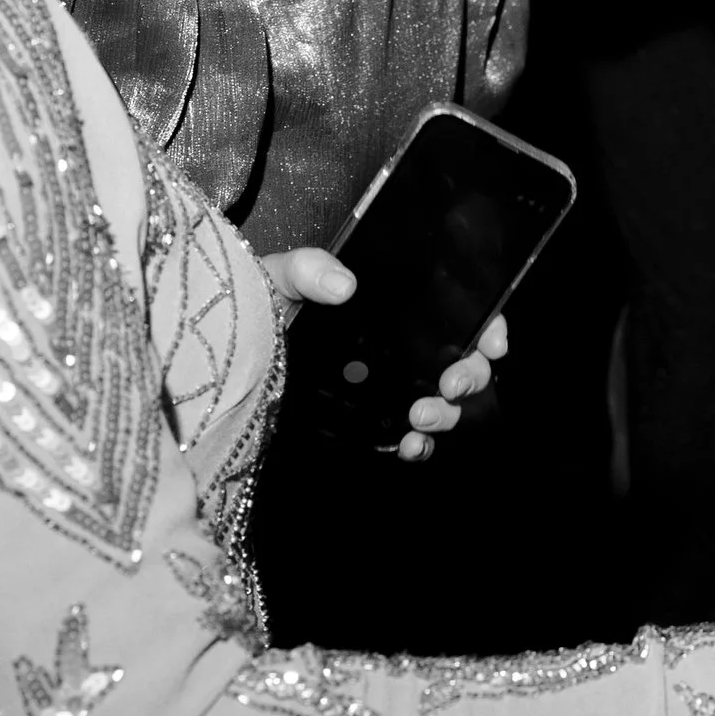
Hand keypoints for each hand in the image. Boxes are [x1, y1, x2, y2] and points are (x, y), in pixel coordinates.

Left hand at [260, 251, 508, 460]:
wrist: (222, 359)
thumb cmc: (255, 310)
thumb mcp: (278, 279)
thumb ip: (307, 269)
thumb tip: (345, 285)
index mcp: (392, 305)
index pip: (459, 308)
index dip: (488, 324)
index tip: (492, 342)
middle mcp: (402, 346)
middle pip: (465, 360)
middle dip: (471, 375)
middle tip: (448, 383)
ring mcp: (391, 387)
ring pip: (447, 402)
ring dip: (447, 414)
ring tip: (420, 417)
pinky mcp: (373, 422)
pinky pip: (414, 438)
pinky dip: (420, 445)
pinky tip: (408, 446)